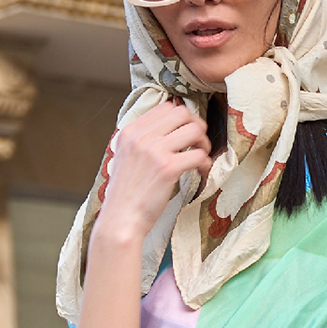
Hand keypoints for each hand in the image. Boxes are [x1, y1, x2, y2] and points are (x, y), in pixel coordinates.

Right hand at [95, 103, 211, 243]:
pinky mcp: (167, 168)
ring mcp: (154, 151)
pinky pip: (198, 155)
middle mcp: (141, 136)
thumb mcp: (126, 157)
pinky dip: (205, 163)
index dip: (183, 118)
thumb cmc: (127, 194)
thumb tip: (169, 129)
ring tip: (201, 157)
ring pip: (194, 130)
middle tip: (199, 143)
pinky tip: (201, 171)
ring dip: (204, 143)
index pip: (166, 107)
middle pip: (183, 113)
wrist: (121, 220)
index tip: (187, 133)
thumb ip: (142, 141)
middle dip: (197, 126)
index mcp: (130, 131)